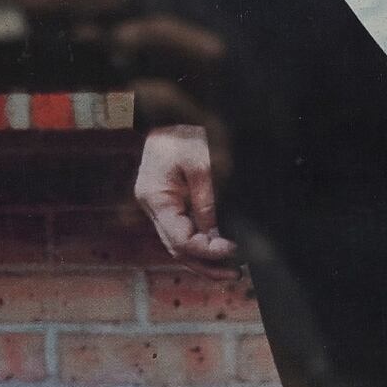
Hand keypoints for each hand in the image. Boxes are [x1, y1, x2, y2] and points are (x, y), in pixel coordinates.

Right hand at [134, 126, 230, 260]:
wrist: (170, 113)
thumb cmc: (185, 133)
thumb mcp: (202, 166)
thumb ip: (206, 203)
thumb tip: (214, 236)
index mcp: (155, 197)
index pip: (180, 239)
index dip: (207, 250)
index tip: (232, 249)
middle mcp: (151, 206)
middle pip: (175, 248)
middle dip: (205, 264)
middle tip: (234, 273)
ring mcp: (156, 205)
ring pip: (176, 244)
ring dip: (202, 258)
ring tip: (230, 269)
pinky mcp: (166, 201)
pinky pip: (180, 230)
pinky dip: (197, 243)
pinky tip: (216, 250)